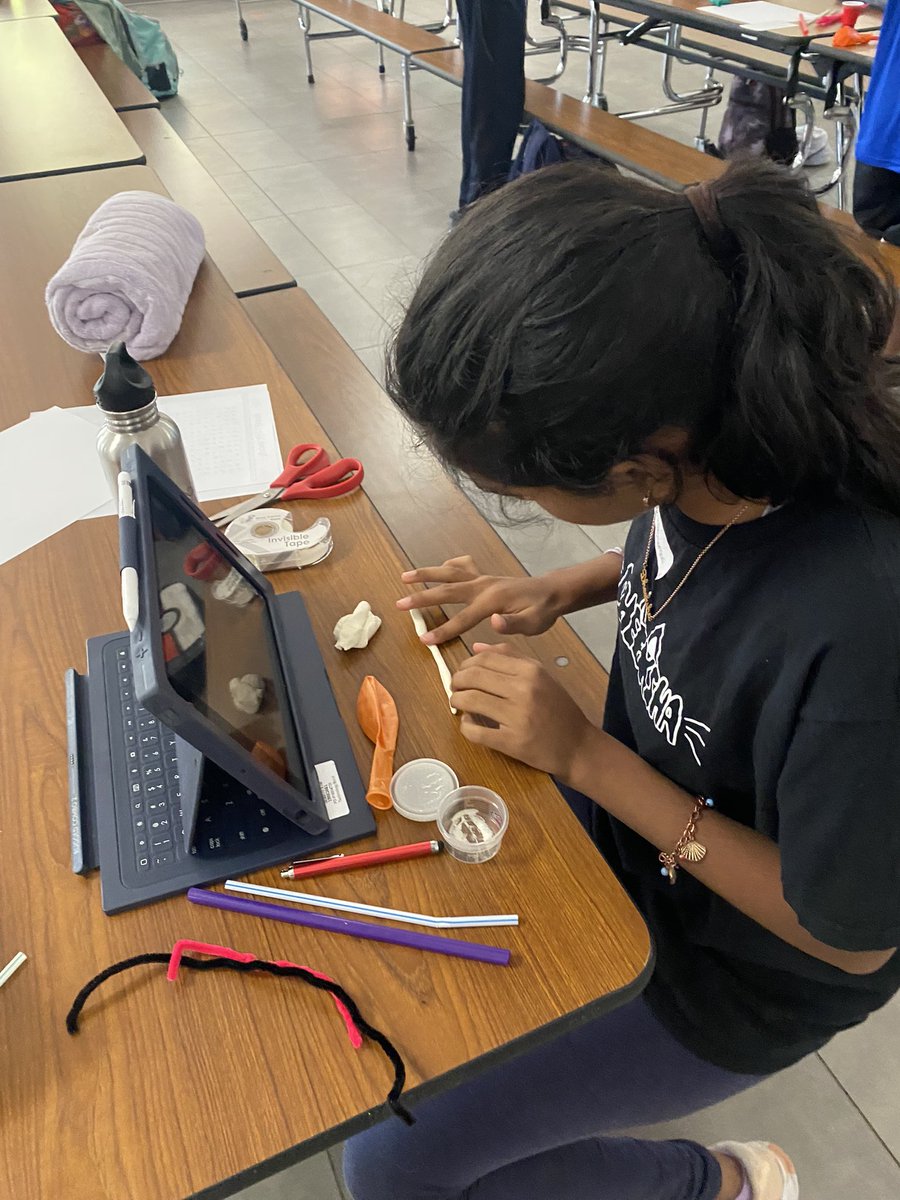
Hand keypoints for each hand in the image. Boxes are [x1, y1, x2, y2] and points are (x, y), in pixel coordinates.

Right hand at [396, 556, 564, 645]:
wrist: (552, 592)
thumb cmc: (543, 612)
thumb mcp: (534, 624)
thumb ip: (513, 624)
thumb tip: (493, 622)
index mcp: (492, 601)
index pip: (462, 619)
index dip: (443, 631)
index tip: (424, 640)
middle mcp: (483, 585)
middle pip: (447, 591)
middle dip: (421, 598)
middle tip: (400, 604)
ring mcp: (482, 578)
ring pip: (449, 573)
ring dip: (426, 574)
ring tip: (404, 576)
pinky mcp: (484, 576)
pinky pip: (462, 566)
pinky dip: (449, 566)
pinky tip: (440, 569)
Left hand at [450, 643, 596, 780]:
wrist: (578, 746)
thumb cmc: (559, 710)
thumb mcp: (541, 676)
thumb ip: (510, 658)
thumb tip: (476, 648)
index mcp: (530, 671)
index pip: (484, 659)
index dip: (466, 665)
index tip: (463, 673)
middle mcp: (524, 690)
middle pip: (473, 677)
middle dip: (457, 682)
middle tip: (456, 688)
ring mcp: (517, 717)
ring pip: (469, 701)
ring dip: (457, 701)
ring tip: (460, 704)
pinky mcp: (511, 742)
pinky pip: (474, 731)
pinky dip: (465, 726)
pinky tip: (470, 723)